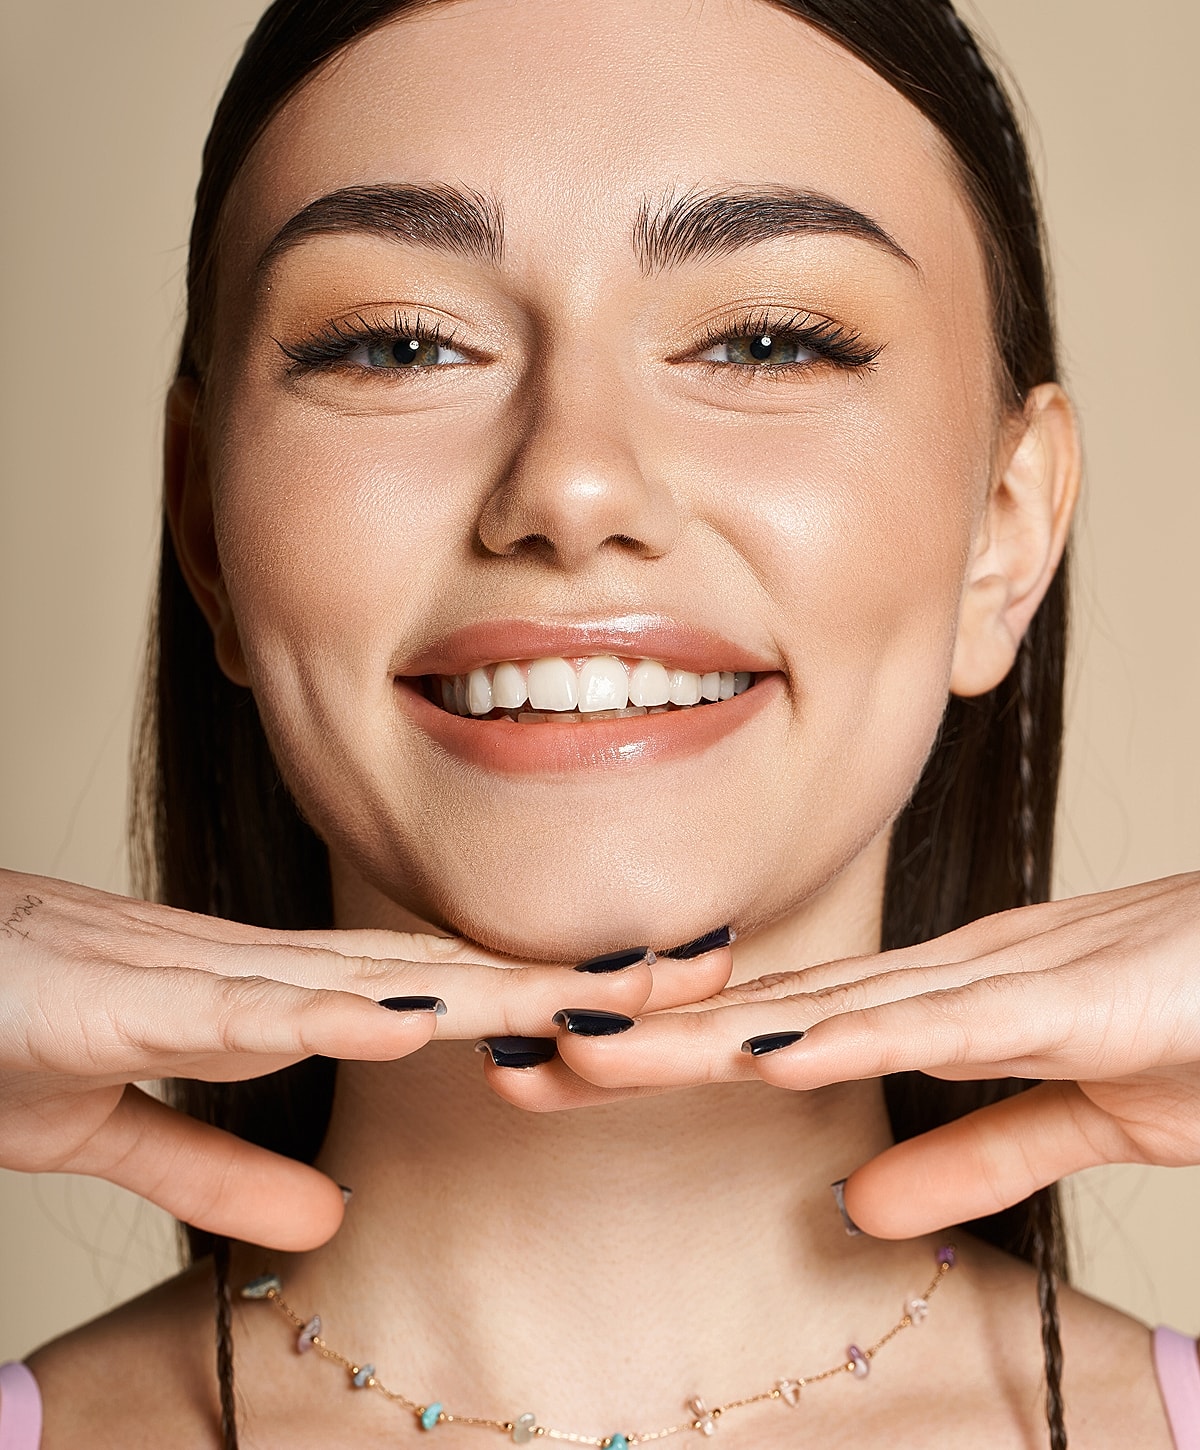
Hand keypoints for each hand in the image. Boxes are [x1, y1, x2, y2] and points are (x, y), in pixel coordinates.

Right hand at [0, 869, 729, 1248]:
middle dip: (562, 977)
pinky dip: (319, 1010)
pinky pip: (228, 1009)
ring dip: (486, 985)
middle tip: (698, 969)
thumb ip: (220, 1163)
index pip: (422, 991)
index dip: (535, 996)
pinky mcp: (104, 1002)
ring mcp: (181, 977)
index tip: (640, 1001)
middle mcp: (244, 971)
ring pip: (360, 978)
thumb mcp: (124, 1128)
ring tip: (603, 989)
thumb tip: (325, 1212)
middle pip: (430, 972)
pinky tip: (406, 1015)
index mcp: (256, 997)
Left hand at [518, 873, 1199, 1237]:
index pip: (781, 1027)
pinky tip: (764, 1052)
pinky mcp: (1075, 1003)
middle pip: (770, 1012)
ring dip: (704, 1034)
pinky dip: (851, 1037)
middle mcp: (949, 976)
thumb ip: (974, 1153)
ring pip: (826, 1009)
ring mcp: (1005, 981)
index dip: (672, 1047)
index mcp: (943, 1001)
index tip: (568, 1067)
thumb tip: (864, 1200)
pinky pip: (945, 1025)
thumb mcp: (1072, 1114)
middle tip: (519, 1053)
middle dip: (643, 1037)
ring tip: (587, 1048)